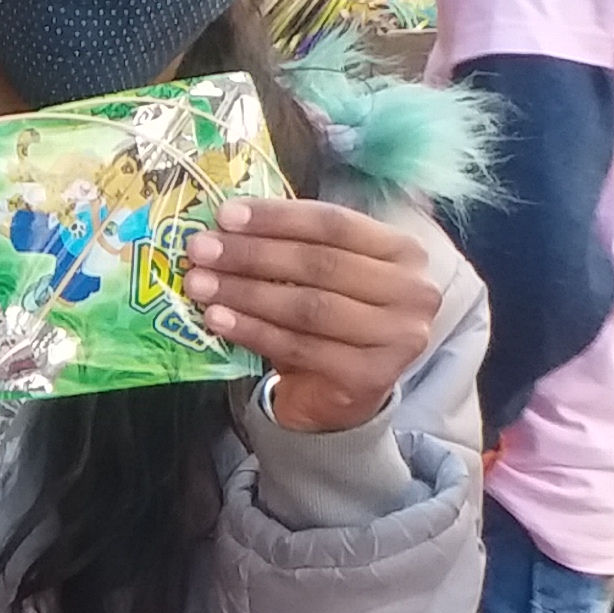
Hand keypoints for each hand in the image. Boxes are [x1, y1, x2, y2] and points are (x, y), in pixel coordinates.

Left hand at [184, 196, 439, 429]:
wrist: (343, 397)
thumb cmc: (330, 325)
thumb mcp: (322, 276)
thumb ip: (292, 247)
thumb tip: (227, 223)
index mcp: (404, 252)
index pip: (335, 223)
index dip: (278, 217)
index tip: (226, 215)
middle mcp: (413, 292)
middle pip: (321, 263)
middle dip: (253, 254)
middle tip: (201, 249)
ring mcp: (398, 337)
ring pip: (308, 306)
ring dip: (246, 292)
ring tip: (200, 284)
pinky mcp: (371, 376)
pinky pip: (299, 346)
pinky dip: (253, 331)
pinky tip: (218, 320)